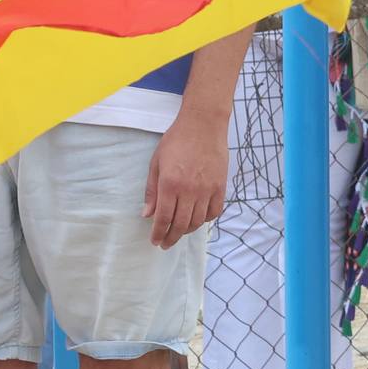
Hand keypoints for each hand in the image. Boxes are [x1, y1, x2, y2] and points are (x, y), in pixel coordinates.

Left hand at [145, 116, 226, 244]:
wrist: (203, 125)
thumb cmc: (176, 141)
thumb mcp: (156, 163)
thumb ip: (152, 191)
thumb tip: (147, 214)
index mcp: (170, 184)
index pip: (164, 218)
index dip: (159, 233)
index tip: (156, 241)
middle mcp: (189, 191)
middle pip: (180, 224)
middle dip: (171, 237)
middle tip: (166, 243)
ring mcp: (207, 190)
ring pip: (197, 221)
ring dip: (187, 230)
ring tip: (179, 231)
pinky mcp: (220, 187)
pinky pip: (214, 212)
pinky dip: (205, 220)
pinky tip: (198, 219)